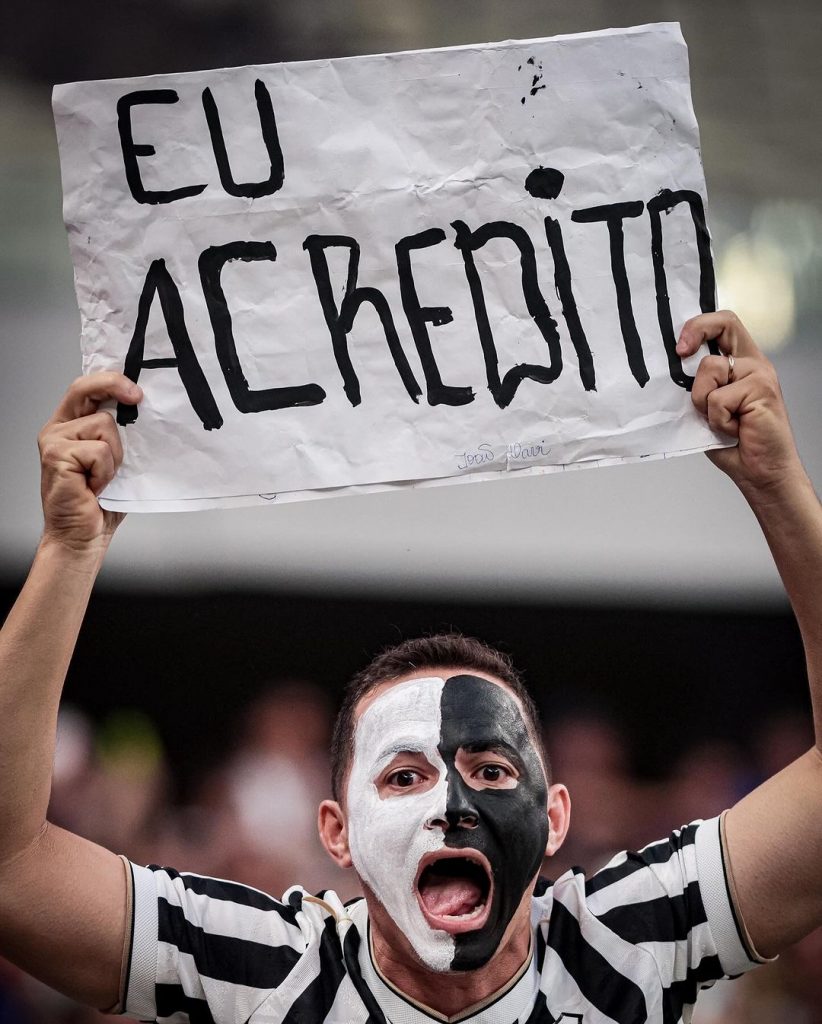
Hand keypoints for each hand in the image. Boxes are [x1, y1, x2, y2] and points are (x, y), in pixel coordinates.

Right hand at [37, 373, 141, 550]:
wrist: (83, 535)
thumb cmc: (101, 502)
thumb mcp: (118, 461)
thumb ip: (122, 436)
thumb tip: (148, 415)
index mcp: (72, 425)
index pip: (87, 388)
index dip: (111, 380)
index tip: (137, 390)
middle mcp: (59, 429)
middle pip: (86, 389)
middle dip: (115, 387)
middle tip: (137, 398)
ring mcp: (54, 441)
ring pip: (104, 425)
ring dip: (115, 455)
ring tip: (104, 477)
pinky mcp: (56, 455)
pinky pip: (99, 451)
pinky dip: (106, 471)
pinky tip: (94, 486)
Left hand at [676, 311, 804, 497]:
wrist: (760, 472)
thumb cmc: (735, 444)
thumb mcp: (706, 410)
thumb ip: (696, 387)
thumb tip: (666, 375)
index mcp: (740, 364)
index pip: (723, 325)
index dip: (698, 326)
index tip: (679, 347)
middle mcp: (752, 364)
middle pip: (724, 323)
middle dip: (695, 331)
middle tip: (679, 352)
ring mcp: (759, 374)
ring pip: (709, 370)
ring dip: (704, 402)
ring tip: (723, 421)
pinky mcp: (762, 389)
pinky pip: (717, 399)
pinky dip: (717, 420)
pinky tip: (734, 430)